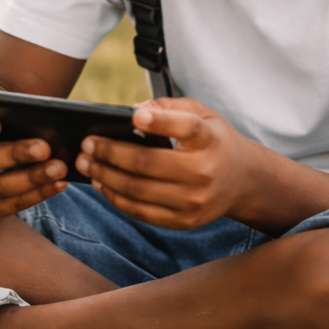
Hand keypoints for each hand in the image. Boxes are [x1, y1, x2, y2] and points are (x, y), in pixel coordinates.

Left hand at [76, 98, 262, 229]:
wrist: (242, 181)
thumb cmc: (213, 140)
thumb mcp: (202, 114)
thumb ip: (170, 106)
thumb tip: (135, 109)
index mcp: (210, 139)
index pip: (185, 128)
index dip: (159, 121)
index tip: (133, 114)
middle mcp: (204, 172)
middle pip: (147, 163)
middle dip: (109, 152)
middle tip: (87, 143)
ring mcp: (193, 201)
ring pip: (138, 191)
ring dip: (105, 176)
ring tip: (86, 163)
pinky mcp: (183, 221)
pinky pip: (141, 212)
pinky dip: (115, 197)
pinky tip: (101, 183)